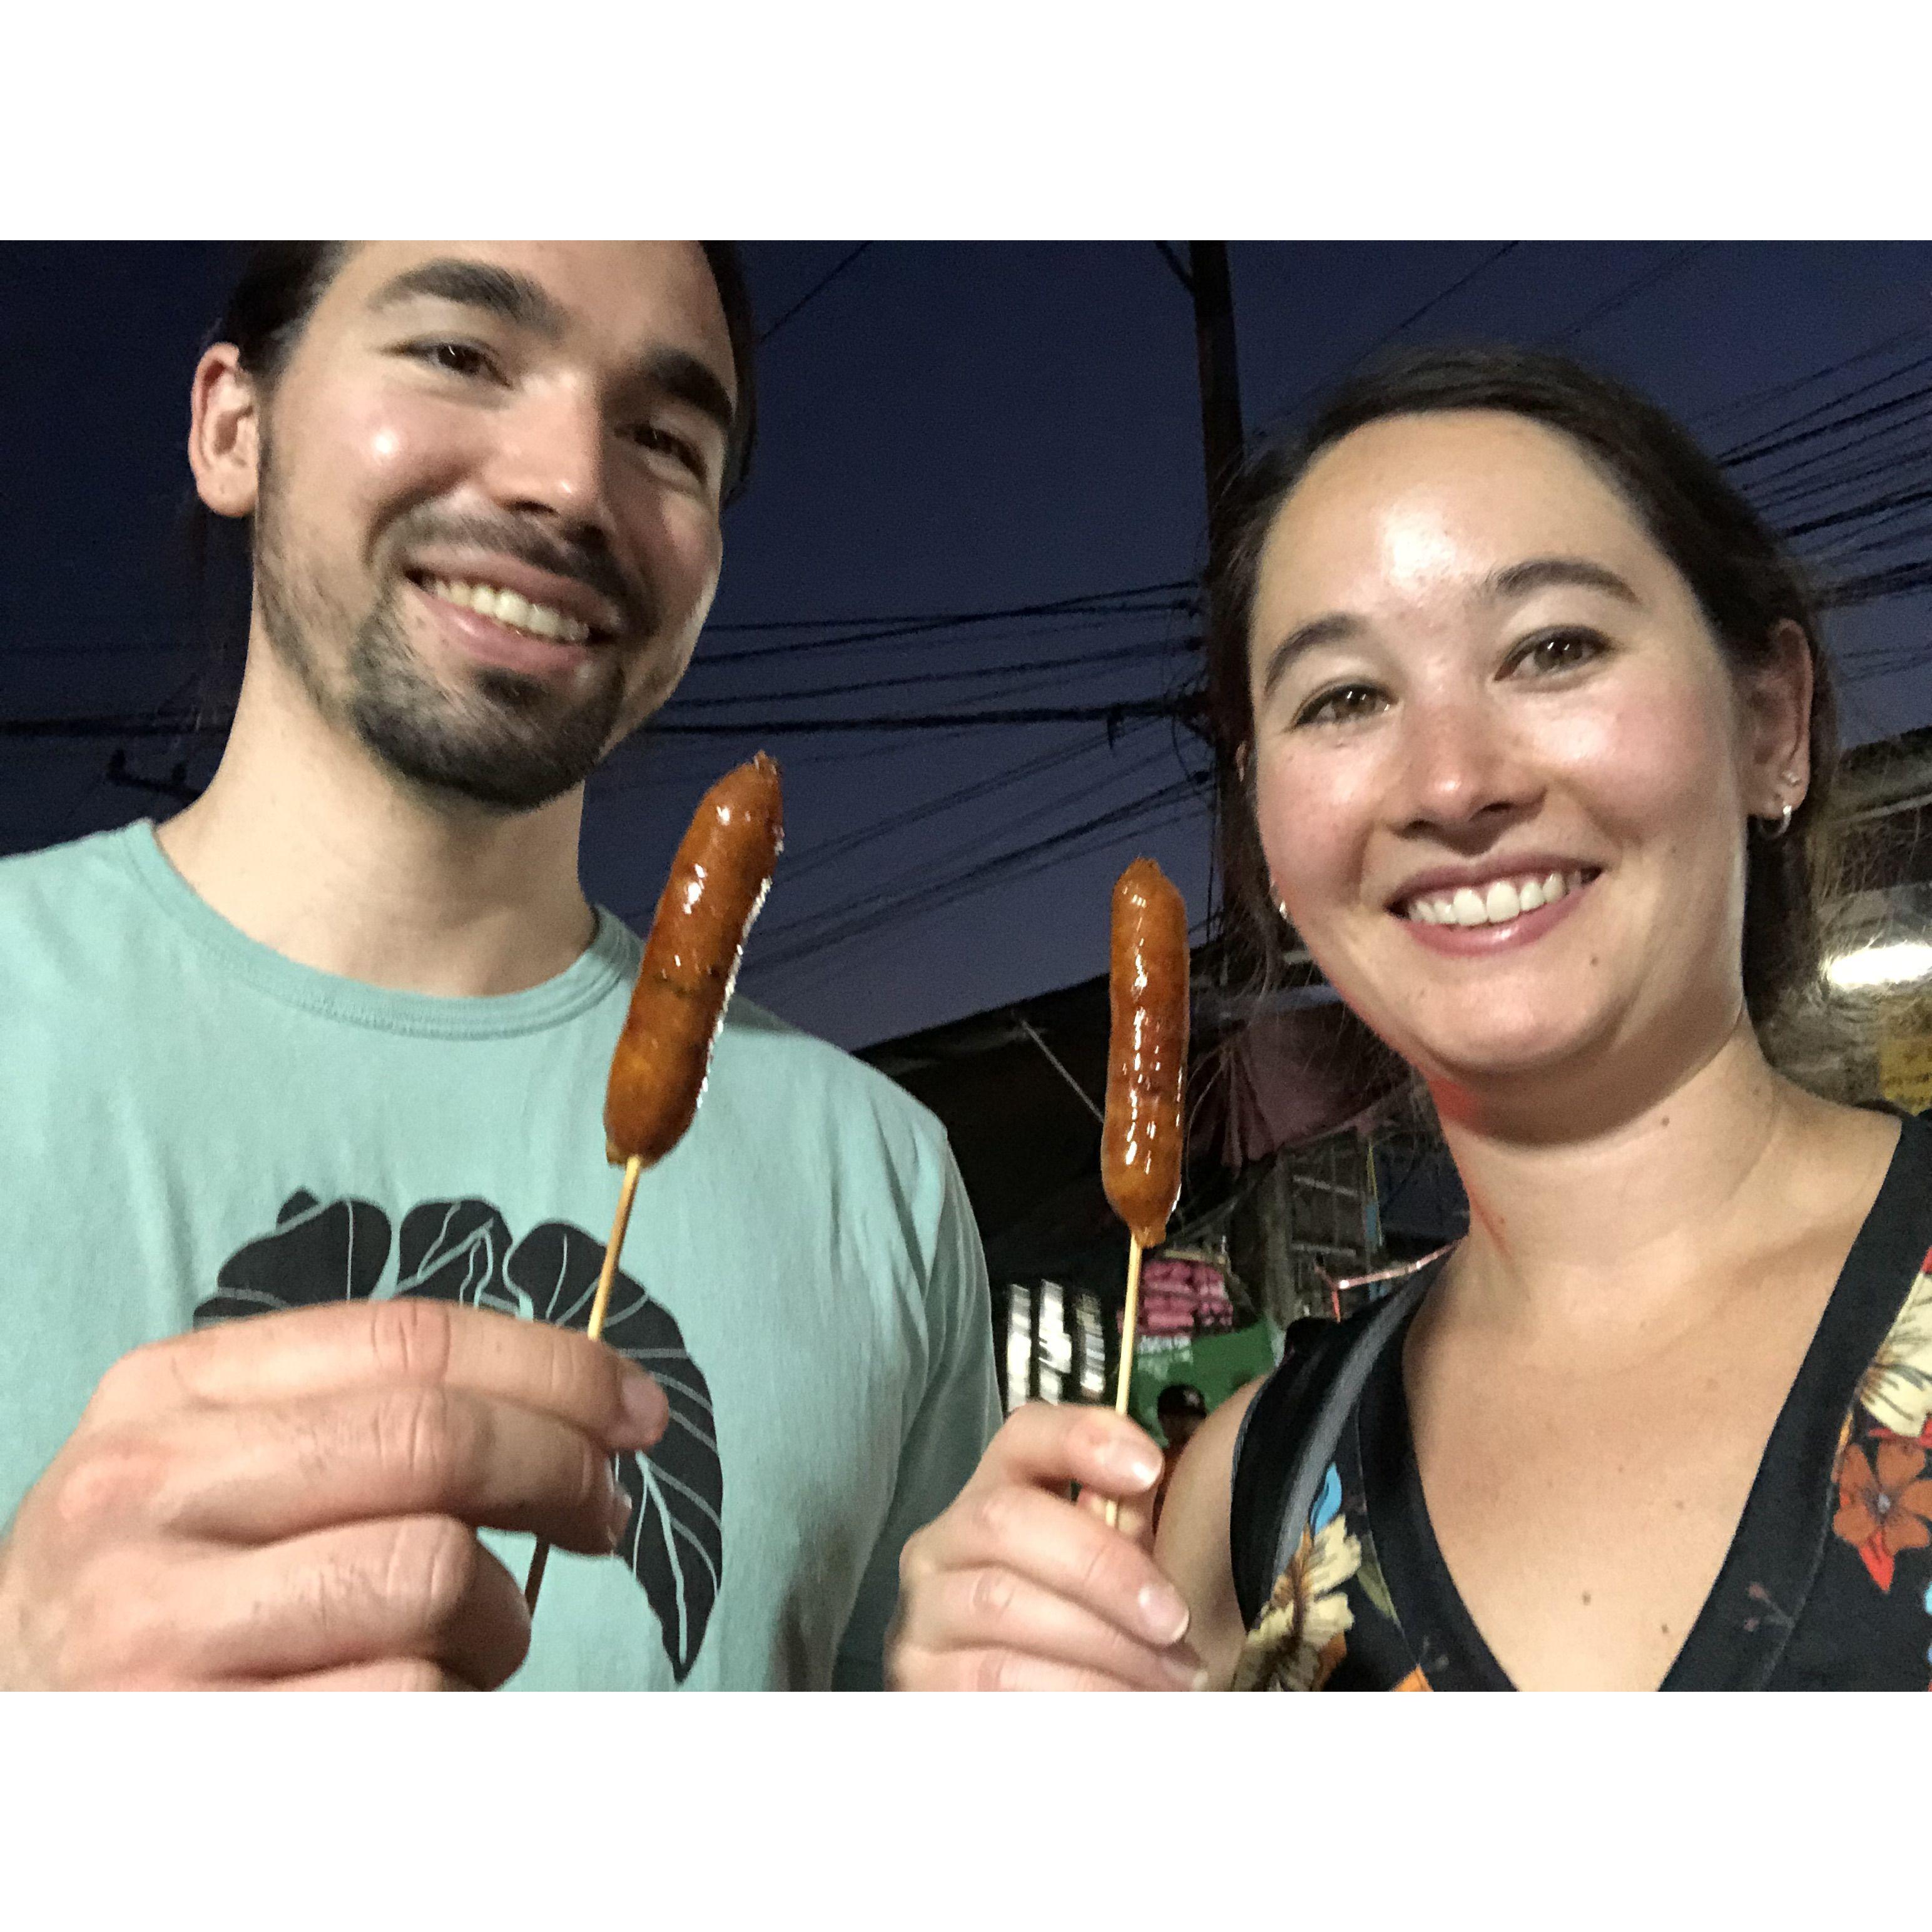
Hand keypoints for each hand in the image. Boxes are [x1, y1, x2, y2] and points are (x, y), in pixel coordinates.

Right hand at [0, 1298, 667, 1689]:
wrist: (24, 1735)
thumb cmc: (168, 1590)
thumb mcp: (228, 1466)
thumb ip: (370, 1415)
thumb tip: (584, 1407)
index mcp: (168, 1395)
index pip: (410, 1340)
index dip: (553, 1367)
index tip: (635, 1407)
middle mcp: (144, 1496)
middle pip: (435, 1440)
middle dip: (561, 1468)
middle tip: (604, 1511)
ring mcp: (155, 1631)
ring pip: (432, 1575)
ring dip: (501, 1614)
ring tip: (475, 1636)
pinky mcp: (198, 1752)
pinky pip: (405, 1700)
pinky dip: (447, 1703)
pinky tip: (409, 1704)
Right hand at [887, 1402, 1208, 1690]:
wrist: (1004, 1733)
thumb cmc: (1068, 1647)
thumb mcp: (1100, 1585)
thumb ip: (1119, 1535)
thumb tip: (1141, 1491)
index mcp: (992, 1500)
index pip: (1024, 1436)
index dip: (1083, 1438)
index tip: (1149, 1468)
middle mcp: (941, 1545)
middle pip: (1007, 1520)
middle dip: (1102, 1568)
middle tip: (1173, 1619)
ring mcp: (922, 1614)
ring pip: (1002, 1604)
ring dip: (1099, 1644)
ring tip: (1164, 1678)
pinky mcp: (918, 1683)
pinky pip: (993, 1680)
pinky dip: (1070, 1694)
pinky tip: (1119, 1709)